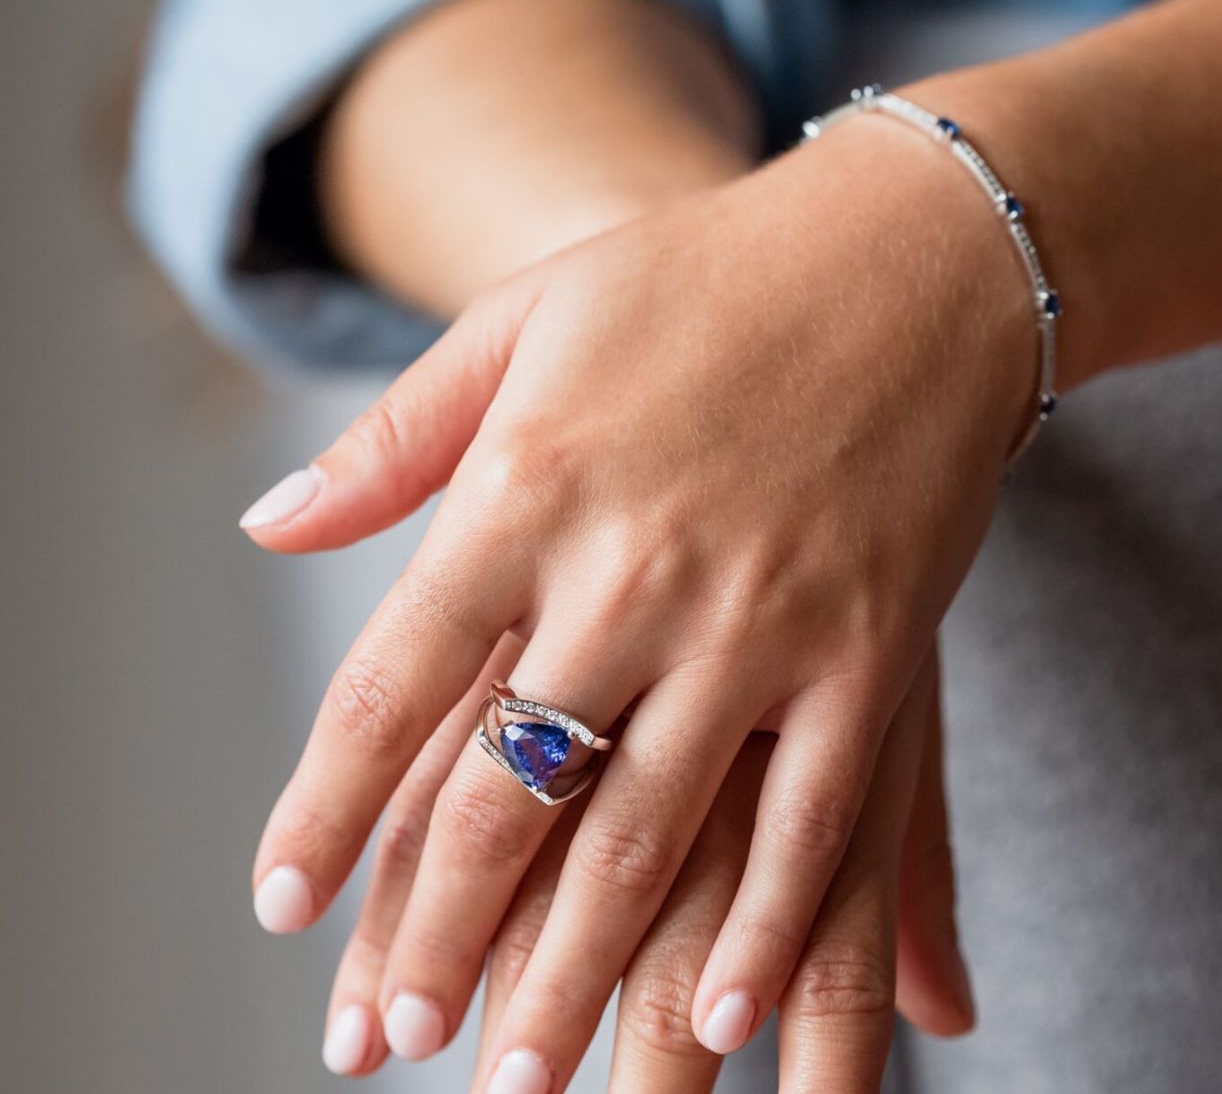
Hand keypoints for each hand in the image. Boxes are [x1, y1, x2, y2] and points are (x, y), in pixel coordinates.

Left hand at [242, 109, 1029, 1087]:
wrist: (909, 251)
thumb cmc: (704, 276)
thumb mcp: (529, 315)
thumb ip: (398, 433)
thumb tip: (271, 528)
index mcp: (530, 481)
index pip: (391, 679)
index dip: (325, 804)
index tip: (285, 901)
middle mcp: (634, 564)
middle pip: (509, 790)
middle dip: (438, 931)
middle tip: (387, 1038)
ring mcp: (763, 615)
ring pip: (647, 834)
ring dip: (572, 968)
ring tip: (515, 1071)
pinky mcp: (873, 646)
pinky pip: (810, 816)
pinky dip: (761, 925)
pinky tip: (717, 1008)